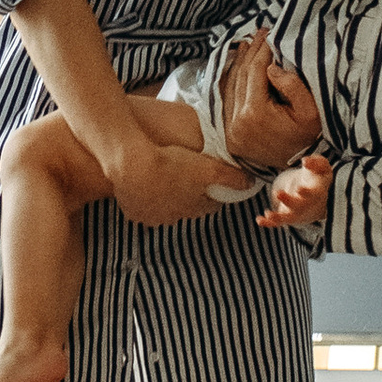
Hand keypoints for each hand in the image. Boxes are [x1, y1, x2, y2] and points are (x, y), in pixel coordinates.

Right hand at [103, 139, 234, 226]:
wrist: (131, 163)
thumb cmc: (170, 163)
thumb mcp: (209, 167)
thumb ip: (233, 177)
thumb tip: (250, 182)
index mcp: (193, 209)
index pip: (210, 204)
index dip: (212, 189)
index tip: (208, 177)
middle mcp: (174, 219)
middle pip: (186, 207)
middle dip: (188, 193)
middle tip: (184, 172)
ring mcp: (152, 218)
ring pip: (163, 208)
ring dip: (165, 196)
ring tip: (163, 174)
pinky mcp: (133, 213)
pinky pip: (141, 206)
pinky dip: (144, 196)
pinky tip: (144, 181)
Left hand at [256, 152, 333, 230]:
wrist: (317, 199)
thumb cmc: (318, 178)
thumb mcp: (321, 167)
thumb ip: (315, 162)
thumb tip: (305, 161)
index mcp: (316, 192)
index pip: (312, 194)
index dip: (306, 193)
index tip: (299, 189)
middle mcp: (307, 205)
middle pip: (299, 207)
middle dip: (289, 202)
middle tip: (278, 193)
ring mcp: (297, 213)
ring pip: (288, 218)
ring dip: (278, 217)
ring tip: (268, 214)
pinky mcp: (287, 217)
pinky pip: (278, 222)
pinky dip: (269, 223)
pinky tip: (259, 220)